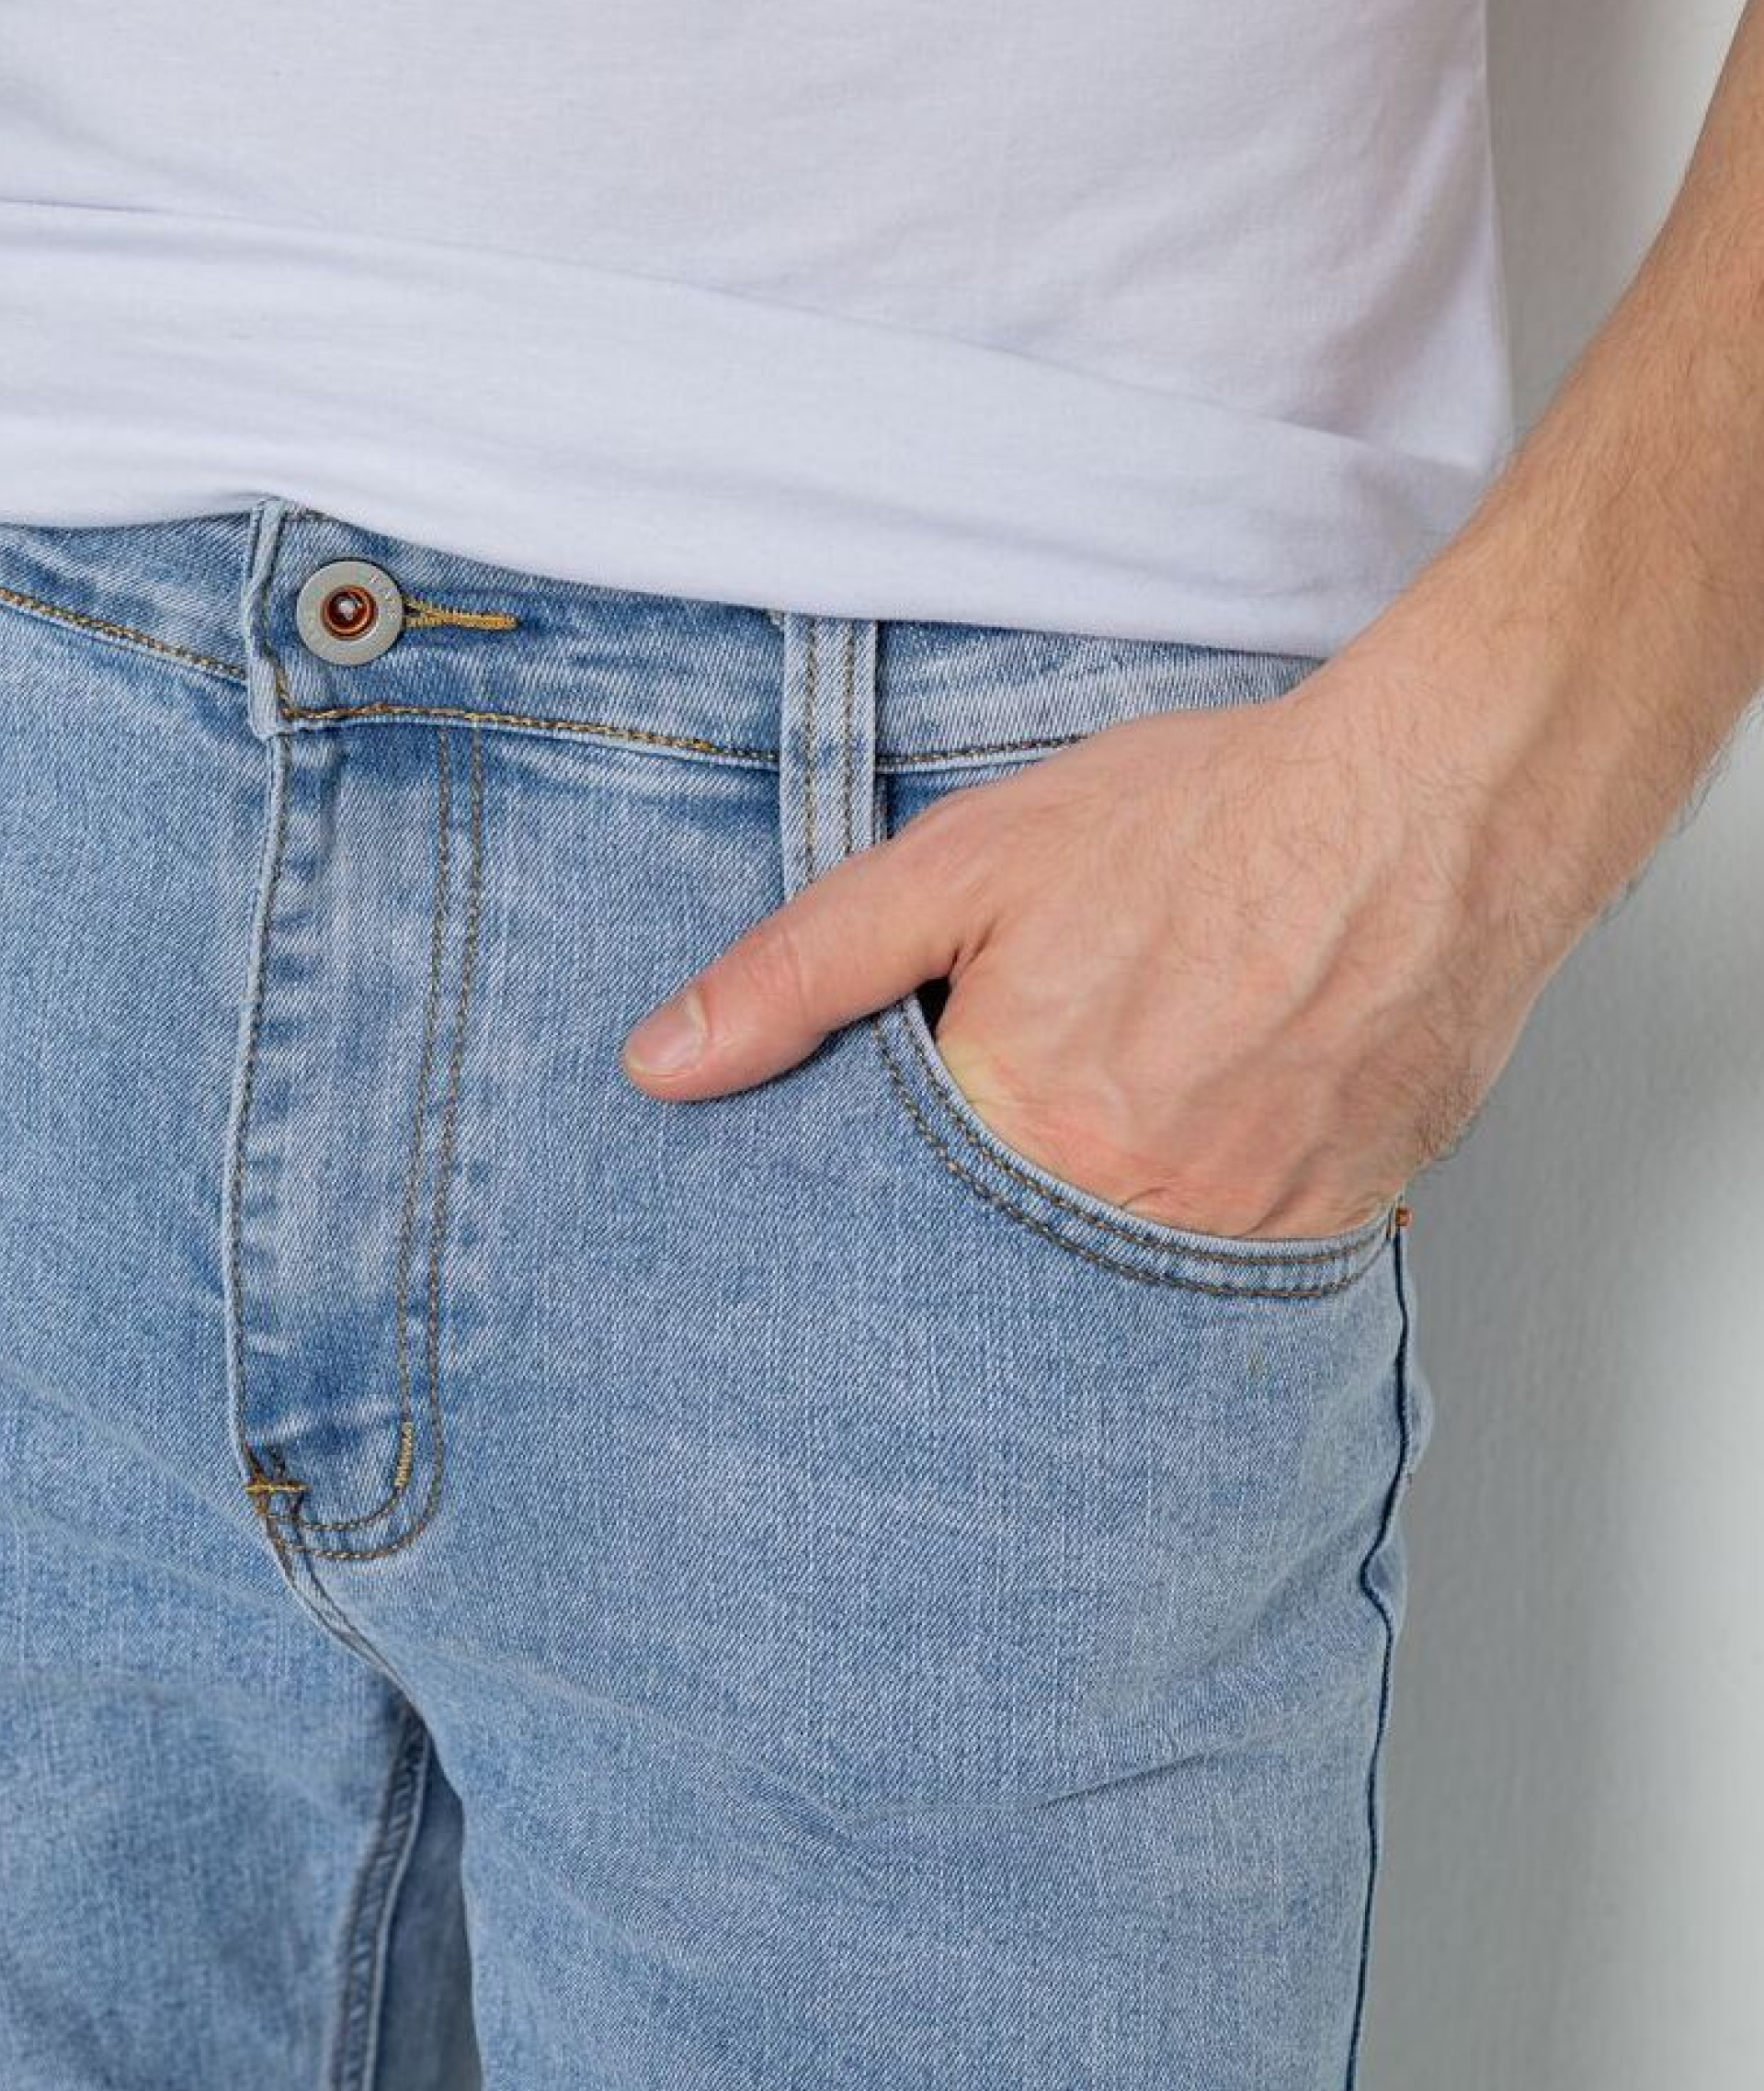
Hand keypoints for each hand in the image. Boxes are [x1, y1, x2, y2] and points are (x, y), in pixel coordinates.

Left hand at [619, 651, 1585, 1241]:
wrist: (1432, 807)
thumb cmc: (1202, 823)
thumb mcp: (965, 866)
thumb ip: (803, 971)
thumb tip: (659, 1064)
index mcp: (1020, 1134)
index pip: (896, 1236)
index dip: (887, 1203)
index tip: (899, 1176)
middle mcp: (1130, 1216)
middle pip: (1011, 1274)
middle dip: (991, 1228)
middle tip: (1034, 1129)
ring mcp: (1242, 1236)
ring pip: (1123, 1283)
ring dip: (1097, 1230)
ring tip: (1123, 1127)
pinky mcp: (1332, 1228)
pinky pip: (1235, 1273)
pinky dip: (1202, 1223)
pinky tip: (1209, 1136)